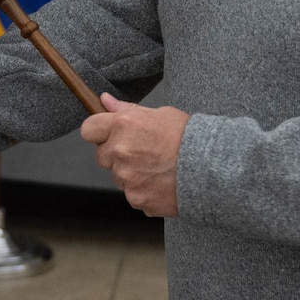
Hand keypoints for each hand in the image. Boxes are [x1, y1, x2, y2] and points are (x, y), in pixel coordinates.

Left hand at [79, 93, 186, 216]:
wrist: (210, 168)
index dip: (98, 131)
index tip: (106, 134)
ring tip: (156, 168)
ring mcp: (127, 178)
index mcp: (123, 126)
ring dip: (130, 173)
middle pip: (101, 156)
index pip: (89, 129)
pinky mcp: (137, 199)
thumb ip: (126, 110)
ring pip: (118, 177)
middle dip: (115, 154)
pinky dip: (144, 191)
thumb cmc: (187, 137)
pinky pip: (133, 194)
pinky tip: (162, 182)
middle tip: (141, 152)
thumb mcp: (158, 114)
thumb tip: (105, 101)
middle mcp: (120, 152)